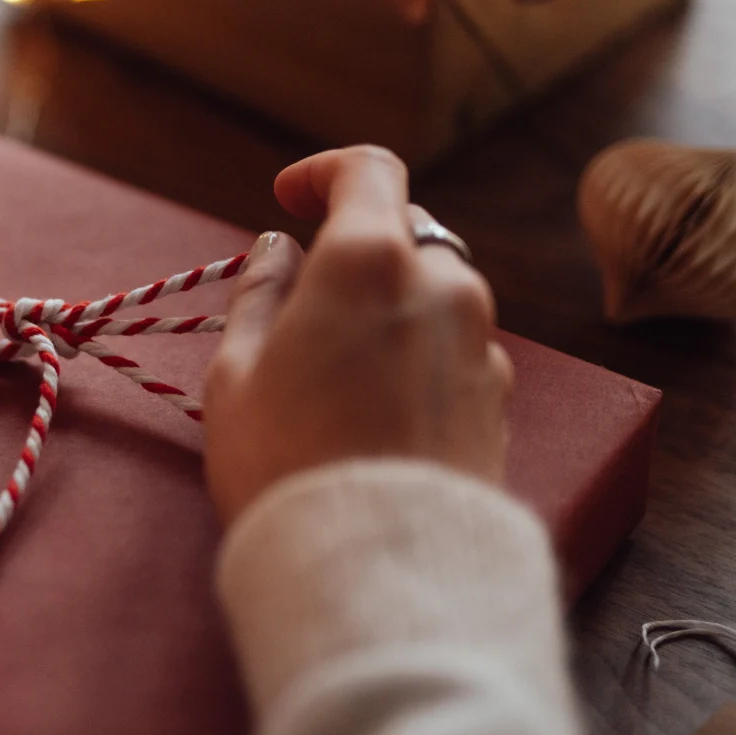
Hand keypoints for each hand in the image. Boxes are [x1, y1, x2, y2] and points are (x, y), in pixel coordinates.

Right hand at [202, 146, 511, 522]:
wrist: (375, 565)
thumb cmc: (285, 462)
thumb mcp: (236, 372)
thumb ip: (260, 293)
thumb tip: (278, 250)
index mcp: (371, 259)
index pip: (367, 169)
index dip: (323, 173)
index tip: (288, 199)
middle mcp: (443, 285)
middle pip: (404, 235)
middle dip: (354, 254)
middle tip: (300, 306)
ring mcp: (481, 344)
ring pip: (434, 296)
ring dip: (389, 310)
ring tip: (334, 373)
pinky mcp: (499, 401)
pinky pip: (453, 353)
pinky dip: (416, 359)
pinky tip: (374, 414)